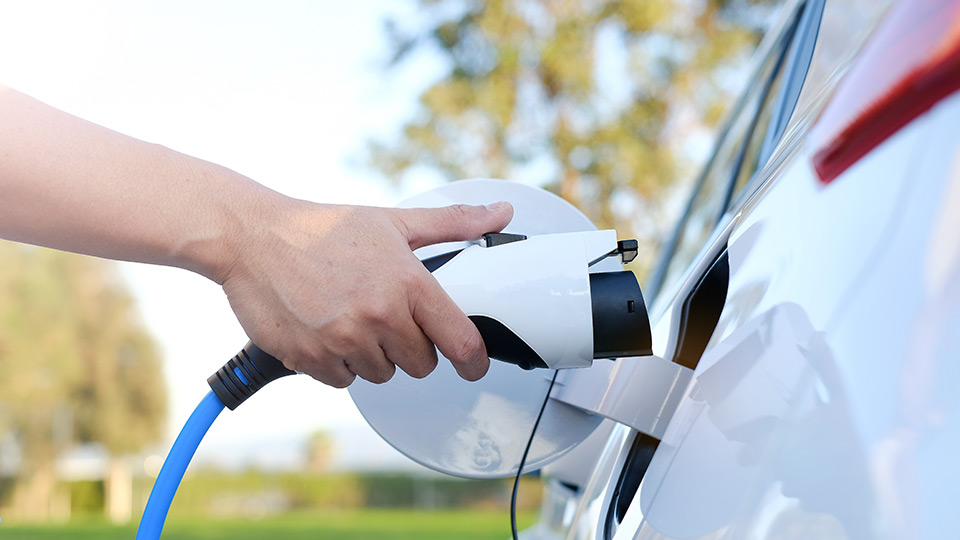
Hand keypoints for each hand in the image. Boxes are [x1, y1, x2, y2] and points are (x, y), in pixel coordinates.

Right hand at [218, 196, 513, 387]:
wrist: (252, 237)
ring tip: (350, 316)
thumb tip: (499, 214)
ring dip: (372, 355)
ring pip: (381, 374)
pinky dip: (338, 363)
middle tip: (386, 317)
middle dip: (410, 347)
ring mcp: (343, 340)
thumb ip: (451, 223)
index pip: (460, 342)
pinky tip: (326, 329)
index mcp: (407, 283)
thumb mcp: (392, 221)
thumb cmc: (322, 228)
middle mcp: (379, 315)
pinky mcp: (311, 359)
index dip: (474, 361)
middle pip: (421, 364)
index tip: (474, 366)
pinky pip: (343, 381)